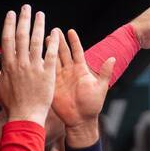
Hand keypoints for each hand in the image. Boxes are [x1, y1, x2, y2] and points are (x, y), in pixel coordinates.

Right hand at [0, 5, 59, 124]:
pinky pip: (50, 55)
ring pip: (36, 42)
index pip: (8, 39)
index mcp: (8, 64)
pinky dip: (52, 43)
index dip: (9, 24)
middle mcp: (21, 63)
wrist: (26, 117)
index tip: (11, 13)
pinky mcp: (47, 74)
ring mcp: (35, 68)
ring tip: (41, 14)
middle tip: (27, 7)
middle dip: (24, 19)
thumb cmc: (11, 104)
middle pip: (22, 36)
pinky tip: (55, 33)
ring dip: (39, 26)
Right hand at [53, 28, 115, 148]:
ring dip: (49, 49)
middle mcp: (69, 72)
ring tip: (43, 37)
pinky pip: (46, 71)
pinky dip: (42, 62)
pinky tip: (35, 54)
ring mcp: (59, 78)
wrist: (80, 120)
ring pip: (53, 59)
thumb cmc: (92, 106)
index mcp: (81, 70)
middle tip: (53, 29)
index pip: (77, 52)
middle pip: (63, 52)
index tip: (70, 31)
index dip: (74, 41)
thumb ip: (105, 73)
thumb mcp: (101, 88)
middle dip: (58, 41)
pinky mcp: (52, 85)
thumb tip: (113, 58)